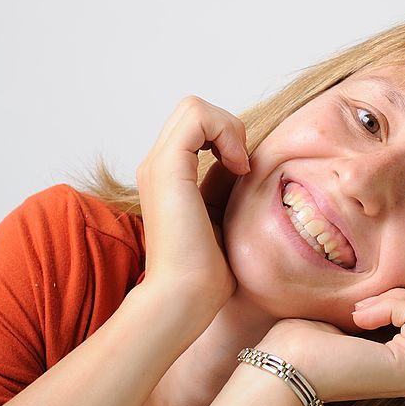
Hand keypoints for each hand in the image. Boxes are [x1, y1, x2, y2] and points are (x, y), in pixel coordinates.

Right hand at [135, 95, 247, 313]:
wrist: (186, 298)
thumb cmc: (208, 273)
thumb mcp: (224, 218)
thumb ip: (226, 187)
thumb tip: (246, 164)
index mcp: (169, 177)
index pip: (198, 128)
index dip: (228, 138)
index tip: (244, 173)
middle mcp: (158, 166)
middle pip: (195, 111)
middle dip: (230, 129)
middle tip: (243, 167)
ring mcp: (158, 165)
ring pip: (194, 107)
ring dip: (229, 128)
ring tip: (240, 166)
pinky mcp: (167, 168)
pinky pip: (197, 116)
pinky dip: (226, 132)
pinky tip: (238, 167)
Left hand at [255, 288, 404, 401]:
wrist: (281, 369)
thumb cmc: (302, 345)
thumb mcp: (354, 320)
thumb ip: (382, 309)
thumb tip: (402, 284)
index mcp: (403, 363)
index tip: (367, 306)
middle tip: (376, 303)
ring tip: (366, 309)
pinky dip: (395, 304)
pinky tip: (361, 317)